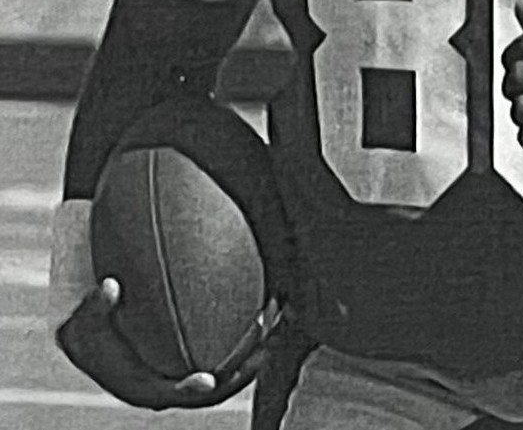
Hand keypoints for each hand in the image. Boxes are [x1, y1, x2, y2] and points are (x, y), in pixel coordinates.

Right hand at [56, 277, 276, 409]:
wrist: (97, 339)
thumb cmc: (91, 330)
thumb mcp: (83, 322)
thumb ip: (95, 307)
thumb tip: (110, 286)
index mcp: (142, 387)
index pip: (170, 395)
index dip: (190, 392)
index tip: (209, 380)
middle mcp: (170, 388)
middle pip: (215, 388)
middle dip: (243, 367)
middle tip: (265, 340)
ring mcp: (187, 375)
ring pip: (231, 370)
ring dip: (258, 348)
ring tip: (280, 315)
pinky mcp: (200, 361)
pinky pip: (230, 351)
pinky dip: (250, 333)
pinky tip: (270, 300)